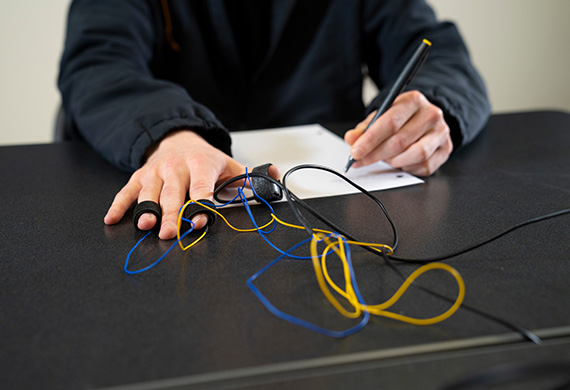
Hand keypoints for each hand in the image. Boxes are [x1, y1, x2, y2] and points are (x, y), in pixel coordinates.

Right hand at [104, 130, 278, 238]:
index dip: (201, 204)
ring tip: (145, 225)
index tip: (200, 220)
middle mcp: (176, 168)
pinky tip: (112, 219)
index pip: (201, 187)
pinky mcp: (139, 176)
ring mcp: (155, 172)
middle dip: (172, 215)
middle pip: (174, 195)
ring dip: (146, 209)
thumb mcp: (228, 165)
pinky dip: (119, 205)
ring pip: (149, 193)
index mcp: (200, 165)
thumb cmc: (204, 159)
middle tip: (170, 234)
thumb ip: (250, 177)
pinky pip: (126, 191)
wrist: (177, 138)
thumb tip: (276, 176)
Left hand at [344, 90, 452, 175]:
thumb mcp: (381, 116)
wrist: (425, 119)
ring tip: (385, 158)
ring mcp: (441, 132)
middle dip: (376, 155)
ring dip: (394, 161)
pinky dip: (408, 167)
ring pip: (415, 155)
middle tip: (360, 161)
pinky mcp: (446, 149)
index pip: (390, 122)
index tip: (355, 152)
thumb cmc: (401, 118)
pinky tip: (400, 162)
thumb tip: (351, 138)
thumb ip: (365, 128)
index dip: (370, 140)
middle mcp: (431, 114)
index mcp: (413, 100)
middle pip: (400, 141)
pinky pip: (424, 166)